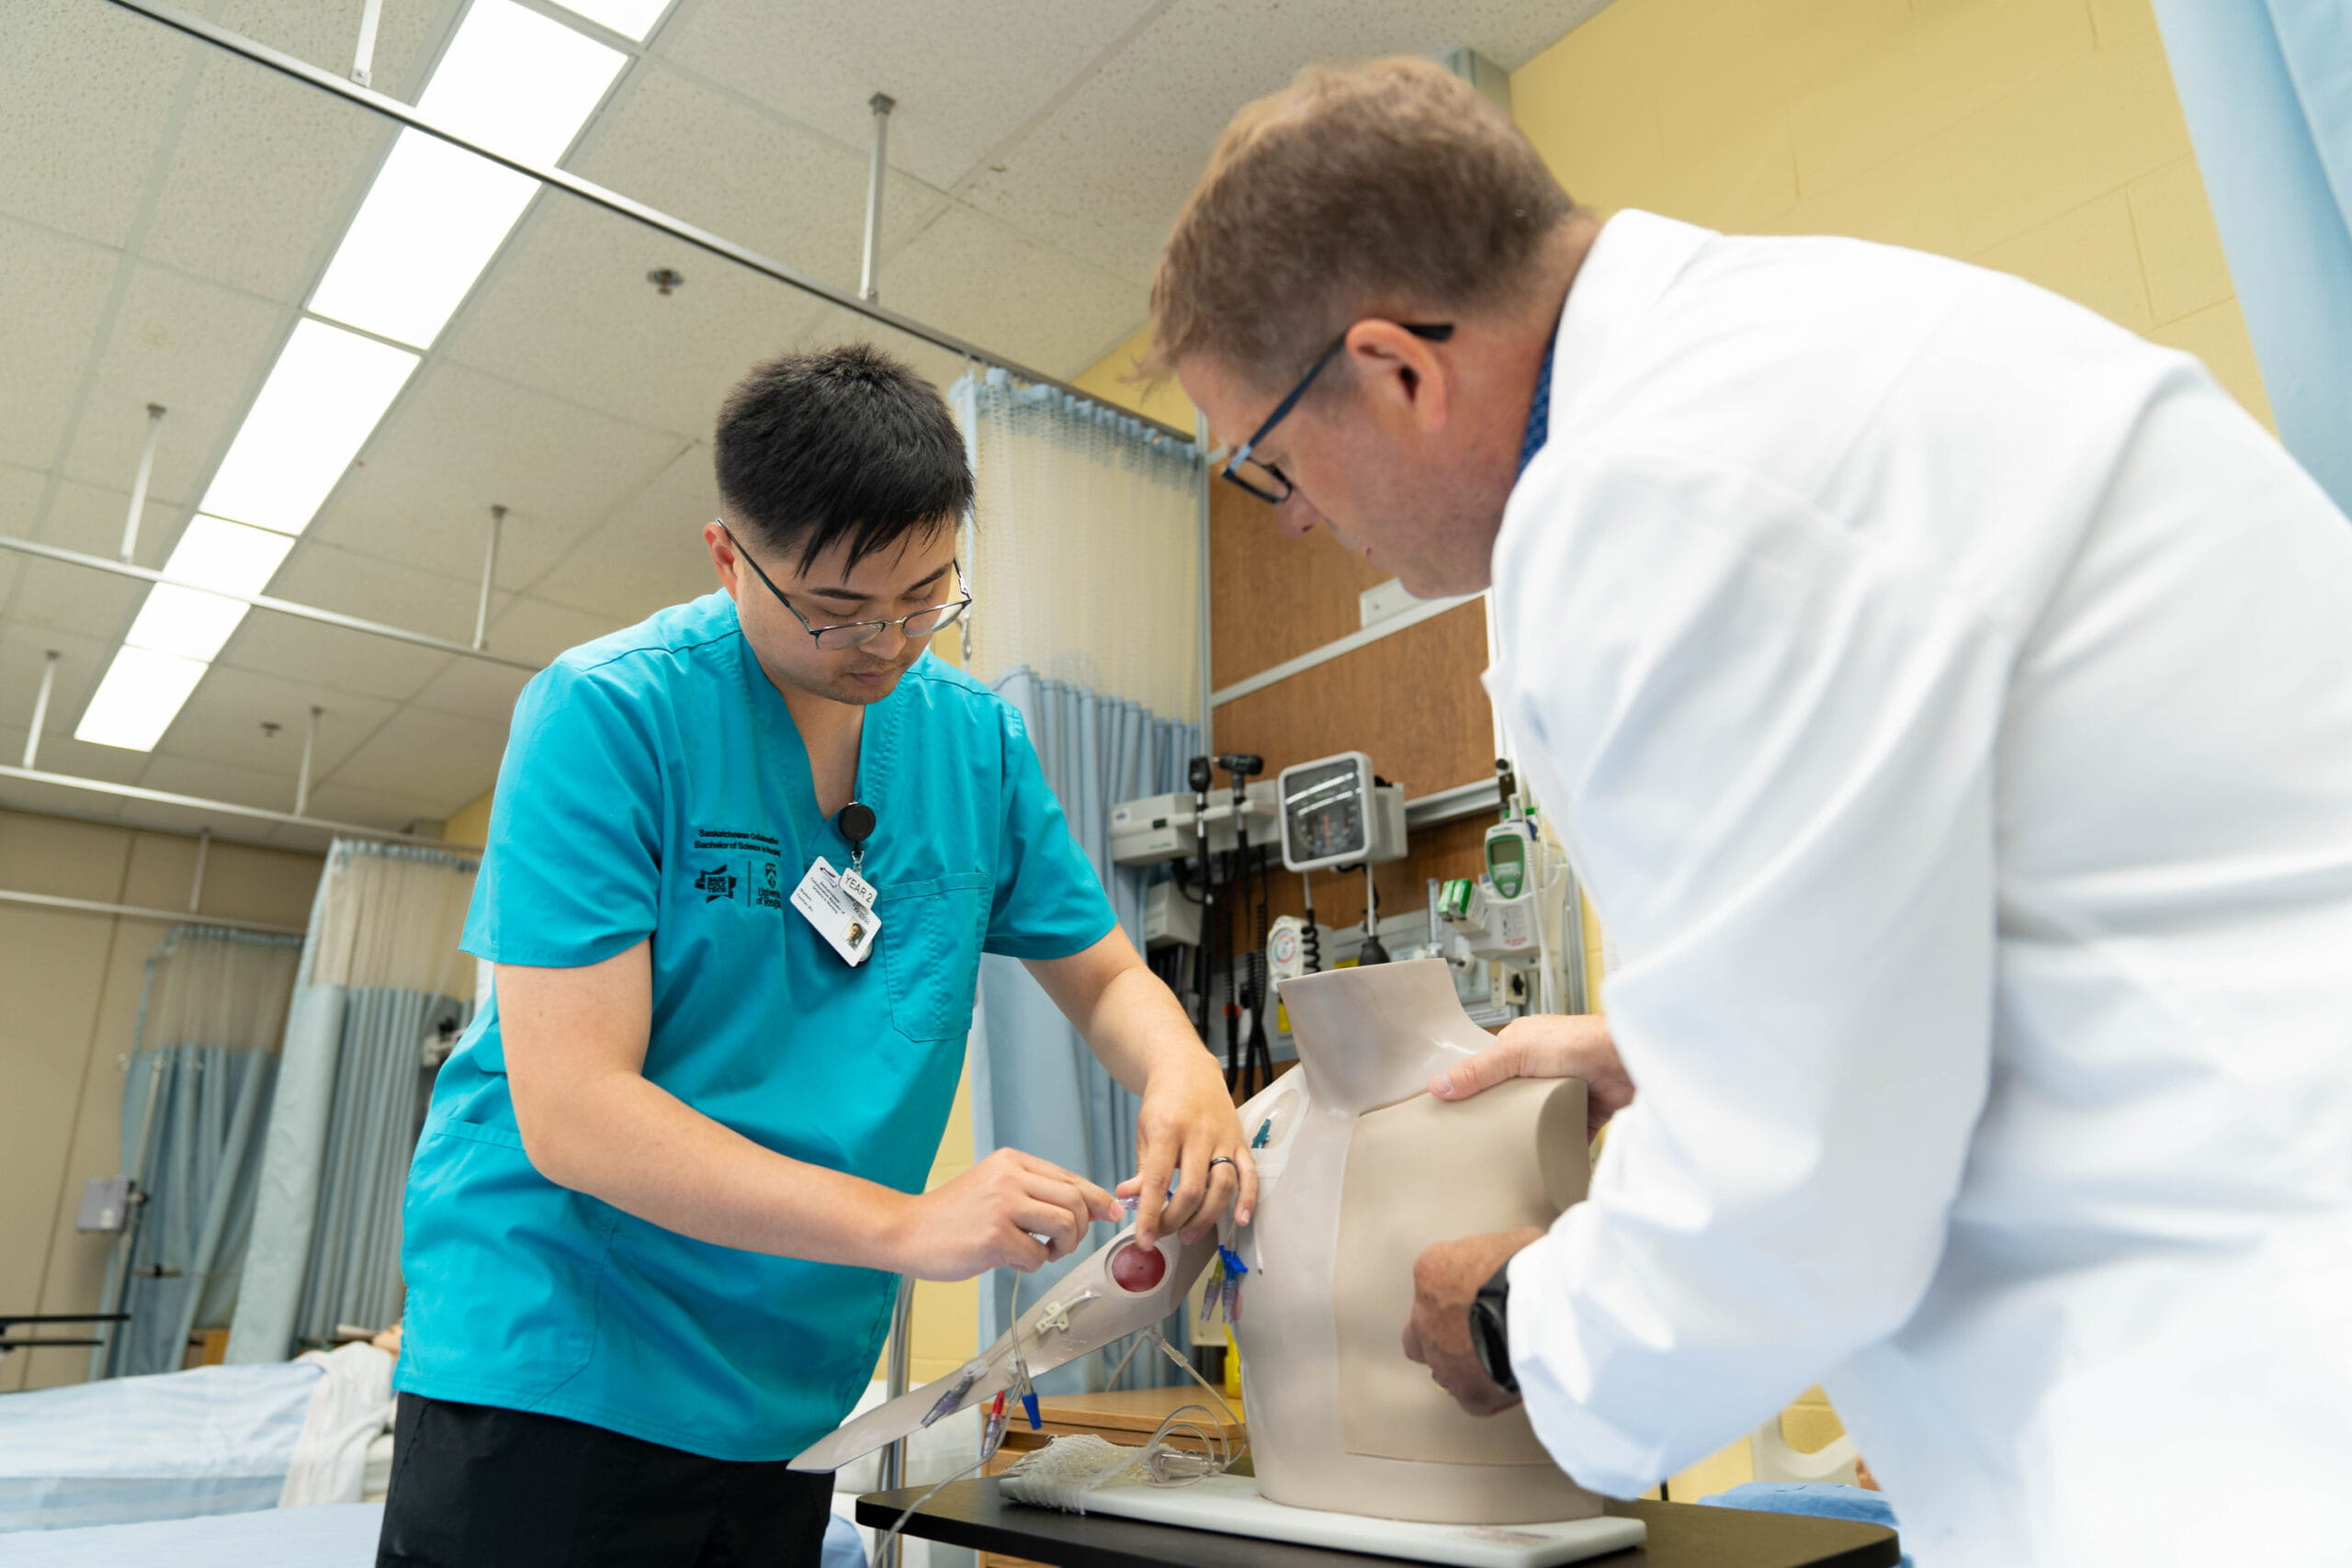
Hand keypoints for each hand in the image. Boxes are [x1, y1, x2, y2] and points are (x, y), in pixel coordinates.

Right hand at [890, 1148, 1119, 1279]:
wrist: (906, 1230)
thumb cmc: (953, 1216)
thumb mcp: (995, 1187)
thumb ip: (1036, 1193)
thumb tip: (1090, 1207)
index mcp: (1012, 1162)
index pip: (1071, 1178)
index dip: (1098, 1199)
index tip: (1111, 1213)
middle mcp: (1010, 1177)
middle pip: (1076, 1201)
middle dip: (1080, 1229)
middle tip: (1062, 1245)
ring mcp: (1002, 1206)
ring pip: (1065, 1224)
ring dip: (1063, 1247)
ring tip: (1044, 1253)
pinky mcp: (994, 1236)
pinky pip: (1038, 1255)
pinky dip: (1034, 1264)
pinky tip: (1014, 1260)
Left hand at [1117, 1057, 1257, 1246]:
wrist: (1189, 1069)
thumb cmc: (1163, 1103)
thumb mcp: (1144, 1131)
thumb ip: (1141, 1169)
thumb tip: (1129, 1199)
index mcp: (1167, 1130)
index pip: (1156, 1181)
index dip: (1150, 1215)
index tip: (1144, 1241)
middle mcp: (1198, 1134)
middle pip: (1192, 1189)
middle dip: (1176, 1220)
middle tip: (1165, 1234)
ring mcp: (1223, 1138)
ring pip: (1222, 1186)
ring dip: (1206, 1217)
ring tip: (1189, 1234)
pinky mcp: (1240, 1141)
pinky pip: (1249, 1174)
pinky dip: (1248, 1199)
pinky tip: (1241, 1220)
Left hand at [1402, 1226, 1544, 1416]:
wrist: (1541, 1310)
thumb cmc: (1533, 1267)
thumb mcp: (1514, 1241)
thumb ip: (1502, 1255)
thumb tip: (1521, 1262)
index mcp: (1432, 1270)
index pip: (1433, 1282)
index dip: (1460, 1291)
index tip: (1482, 1295)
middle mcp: (1425, 1317)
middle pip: (1420, 1331)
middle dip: (1441, 1333)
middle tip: (1475, 1331)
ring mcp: (1442, 1359)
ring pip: (1443, 1368)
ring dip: (1465, 1364)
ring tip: (1501, 1357)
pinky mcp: (1469, 1393)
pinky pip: (1473, 1397)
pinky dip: (1489, 1392)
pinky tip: (1512, 1382)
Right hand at [1429, 1013, 1633, 1136]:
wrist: (1627, 1063)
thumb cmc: (1578, 1043)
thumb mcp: (1516, 1052)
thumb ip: (1478, 1071)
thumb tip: (1438, 1086)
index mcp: (1521, 1045)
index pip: (1486, 1068)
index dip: (1468, 1087)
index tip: (1450, 1111)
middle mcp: (1541, 1068)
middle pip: (1507, 1097)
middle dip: (1494, 1115)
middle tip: (1470, 1140)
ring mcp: (1562, 1091)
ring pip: (1532, 1117)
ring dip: (1523, 1131)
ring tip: (1498, 1154)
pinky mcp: (1582, 1114)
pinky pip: (1562, 1134)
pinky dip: (1553, 1147)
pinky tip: (1536, 1161)